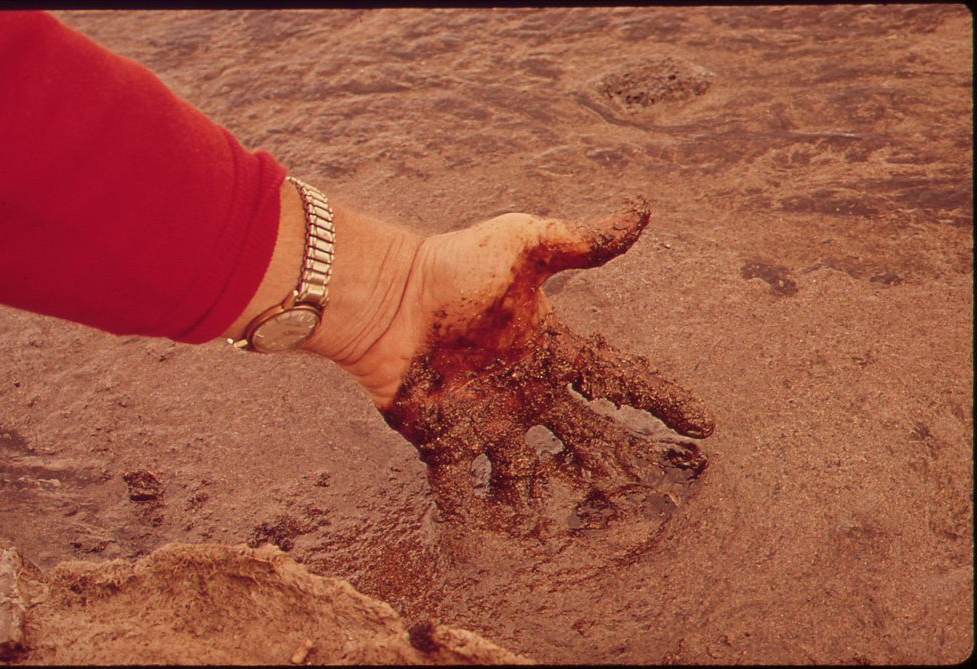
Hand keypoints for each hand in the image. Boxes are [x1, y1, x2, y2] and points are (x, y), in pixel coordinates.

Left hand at [307, 197, 714, 524]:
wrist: (385, 298)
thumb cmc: (452, 267)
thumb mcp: (524, 244)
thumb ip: (579, 240)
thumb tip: (643, 213)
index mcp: (550, 351)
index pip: (618, 379)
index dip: (660, 399)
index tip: (702, 424)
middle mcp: (525, 393)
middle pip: (582, 438)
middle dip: (611, 465)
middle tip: (644, 496)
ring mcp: (486, 422)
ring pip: (526, 477)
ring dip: (543, 508)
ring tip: (567, 540)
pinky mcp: (444, 442)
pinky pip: (460, 491)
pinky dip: (469, 525)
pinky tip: (481, 554)